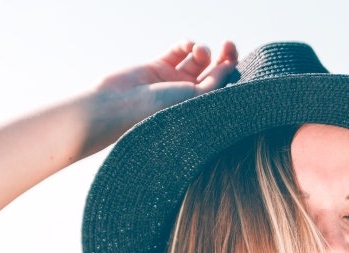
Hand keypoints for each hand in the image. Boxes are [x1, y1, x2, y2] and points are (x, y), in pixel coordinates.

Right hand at [83, 40, 238, 153]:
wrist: (116, 107)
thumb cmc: (156, 112)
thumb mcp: (194, 99)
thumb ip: (214, 82)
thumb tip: (230, 66)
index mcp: (198, 109)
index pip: (223, 87)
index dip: (230, 70)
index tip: (231, 57)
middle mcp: (187, 96)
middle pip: (213, 72)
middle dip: (223, 57)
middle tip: (227, 45)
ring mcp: (172, 81)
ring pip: (197, 60)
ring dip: (203, 50)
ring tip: (199, 51)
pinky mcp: (157, 67)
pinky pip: (177, 52)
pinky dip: (185, 45)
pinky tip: (187, 45)